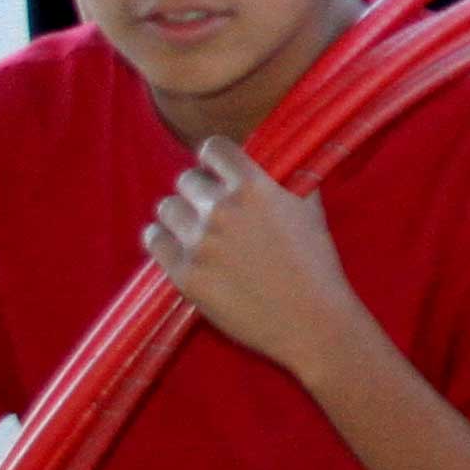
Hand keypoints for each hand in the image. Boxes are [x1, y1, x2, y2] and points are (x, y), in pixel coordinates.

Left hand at [143, 138, 364, 381]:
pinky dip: (162, 238)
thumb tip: (272, 158)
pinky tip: (176, 244)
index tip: (218, 170)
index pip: (213, 148)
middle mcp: (221, 209)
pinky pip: (154, 240)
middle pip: (186, 179)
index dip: (214, 158)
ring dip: (180, 213)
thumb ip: (286, 177)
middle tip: (212, 208)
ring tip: (193, 227)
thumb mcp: (309, 208)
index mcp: (254, 187)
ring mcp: (199, 244)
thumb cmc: (316, 264)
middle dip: (199, 190)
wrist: (311, 320)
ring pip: (167, 208)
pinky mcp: (184, 275)